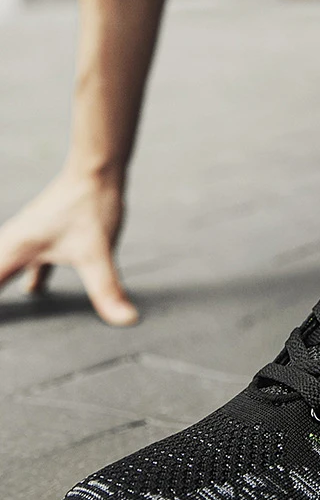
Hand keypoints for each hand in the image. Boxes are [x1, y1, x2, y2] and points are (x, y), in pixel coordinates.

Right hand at [0, 172, 138, 325]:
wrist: (97, 170)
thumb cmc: (91, 205)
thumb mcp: (98, 253)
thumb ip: (107, 289)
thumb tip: (127, 319)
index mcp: (13, 250)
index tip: (5, 329)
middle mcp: (12, 245)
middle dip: (0, 303)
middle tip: (8, 325)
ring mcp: (28, 241)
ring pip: (6, 271)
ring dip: (4, 288)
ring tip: (9, 315)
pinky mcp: (47, 238)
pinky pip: (31, 265)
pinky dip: (32, 279)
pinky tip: (35, 292)